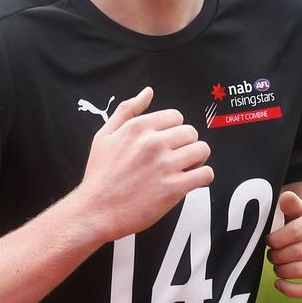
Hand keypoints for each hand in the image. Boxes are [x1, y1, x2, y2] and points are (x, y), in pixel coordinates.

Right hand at [74, 87, 213, 241]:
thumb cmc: (99, 175)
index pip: (176, 116)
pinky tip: (190, 181)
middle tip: (176, 157)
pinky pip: (205, 174)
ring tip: (184, 169)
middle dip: (186, 144)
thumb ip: (127, 110)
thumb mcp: (105, 135)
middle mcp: (154, 143)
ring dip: (197, 160)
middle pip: (191, 132)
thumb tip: (147, 92)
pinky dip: (203, 177)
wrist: (96, 210)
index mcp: (139, 127)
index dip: (174, 130)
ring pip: (202, 150)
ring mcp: (165, 166)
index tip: (168, 143)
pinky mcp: (174, 188)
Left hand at [266, 190, 301, 297]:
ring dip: (283, 272)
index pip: (296, 231)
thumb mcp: (300, 210)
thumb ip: (292, 204)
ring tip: (277, 267)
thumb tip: (286, 198)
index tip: (268, 242)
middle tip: (271, 256)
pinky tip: (280, 285)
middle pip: (299, 252)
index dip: (276, 240)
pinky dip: (292, 290)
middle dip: (278, 256)